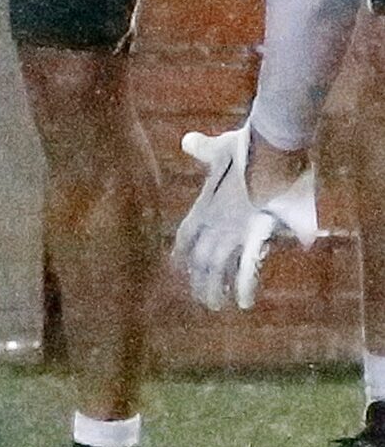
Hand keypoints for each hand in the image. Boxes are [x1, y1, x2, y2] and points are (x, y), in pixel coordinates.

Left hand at [172, 122, 318, 310]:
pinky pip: (248, 266)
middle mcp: (214, 221)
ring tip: (215, 305)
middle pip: (201, 258)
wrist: (270, 147)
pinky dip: (245, 285)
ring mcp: (233, 229)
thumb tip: (188, 141)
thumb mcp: (219, 148)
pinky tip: (244, 302)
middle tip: (201, 298)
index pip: (187, 235)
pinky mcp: (256, 234)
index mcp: (204, 205)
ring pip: (218, 266)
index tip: (177, 267)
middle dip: (200, 279)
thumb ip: (203, 149)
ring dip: (216, 287)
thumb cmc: (248, 146)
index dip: (182, 252)